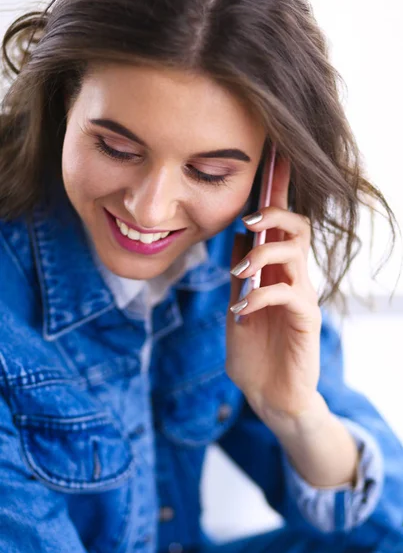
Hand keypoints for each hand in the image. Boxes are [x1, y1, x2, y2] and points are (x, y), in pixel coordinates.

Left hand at [226, 157, 322, 430]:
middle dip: (275, 215)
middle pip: (298, 227)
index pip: (280, 225)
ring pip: (296, 253)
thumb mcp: (238, 304)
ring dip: (264, 253)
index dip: (279, 190)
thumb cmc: (253, 351)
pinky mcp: (306, 320)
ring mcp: (302, 297)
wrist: (268, 395)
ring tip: (238, 271)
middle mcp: (293, 277)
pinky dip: (260, 295)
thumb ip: (241, 272)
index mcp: (275, 271)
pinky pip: (288, 293)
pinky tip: (241, 311)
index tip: (273, 156)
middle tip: (248, 220)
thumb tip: (238, 233)